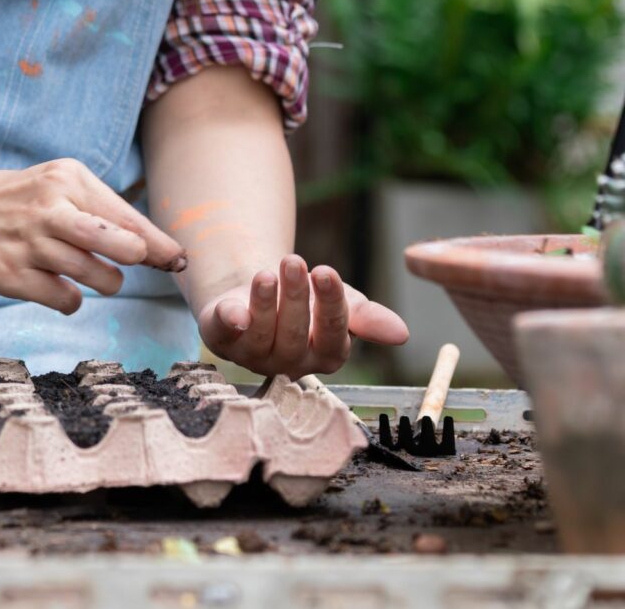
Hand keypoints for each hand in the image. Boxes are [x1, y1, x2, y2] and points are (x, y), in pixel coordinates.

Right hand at [0, 158, 186, 313]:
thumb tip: (161, 252)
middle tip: (129, 262)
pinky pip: (66, 300)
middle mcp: (49, 209)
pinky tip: (56, 283)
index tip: (179, 262)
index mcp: (68, 180)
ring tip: (91, 272)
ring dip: (104, 282)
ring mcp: (28, 244)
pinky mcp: (9, 275)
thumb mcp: (63, 186)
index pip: (128, 218)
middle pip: (120, 244)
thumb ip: (108, 213)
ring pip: (97, 278)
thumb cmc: (27, 201)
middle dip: (136, 258)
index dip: (160, 246)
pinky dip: (71, 300)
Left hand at [197, 255, 408, 376]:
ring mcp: (253, 355)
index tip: (325, 272)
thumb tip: (402, 334)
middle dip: (295, 297)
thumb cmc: (310, 300)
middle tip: (294, 261)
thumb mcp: (342, 302)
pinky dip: (229, 321)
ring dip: (265, 302)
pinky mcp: (222, 339)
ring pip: (260, 333)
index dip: (330, 305)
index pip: (333, 335)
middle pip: (294, 334)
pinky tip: (233, 309)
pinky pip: (224, 333)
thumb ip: (368, 318)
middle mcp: (289, 362)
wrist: (263, 285)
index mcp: (325, 355)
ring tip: (268, 272)